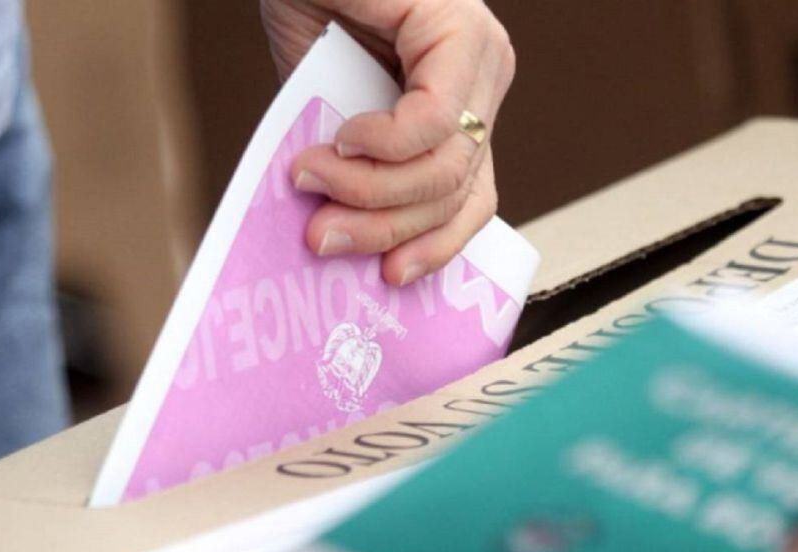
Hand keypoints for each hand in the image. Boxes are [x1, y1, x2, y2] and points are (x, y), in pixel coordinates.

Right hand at [260, 0, 515, 285]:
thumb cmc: (313, 6)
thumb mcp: (334, 109)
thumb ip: (352, 165)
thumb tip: (341, 237)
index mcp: (464, 103)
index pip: (472, 197)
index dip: (436, 245)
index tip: (389, 277)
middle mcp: (485, 81)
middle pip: (457, 192)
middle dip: (384, 228)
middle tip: (320, 237)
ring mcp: (482, 57)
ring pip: (448, 168)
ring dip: (372, 192)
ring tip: (313, 182)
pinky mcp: (462, 32)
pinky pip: (435, 122)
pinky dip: (382, 145)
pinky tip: (344, 139)